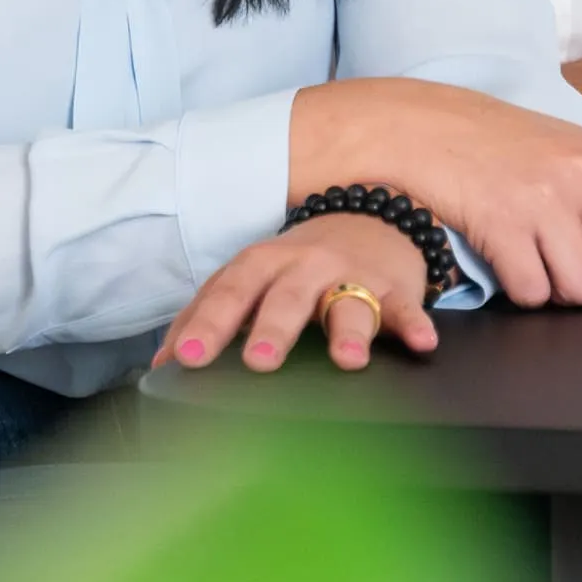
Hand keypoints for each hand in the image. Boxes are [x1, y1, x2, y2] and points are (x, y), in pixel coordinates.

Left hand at [153, 213, 432, 374]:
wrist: (370, 215)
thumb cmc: (298, 265)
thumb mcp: (252, 280)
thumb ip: (208, 316)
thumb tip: (159, 365)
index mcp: (263, 265)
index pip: (229, 293)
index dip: (207, 324)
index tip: (187, 358)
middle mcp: (304, 265)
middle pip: (285, 297)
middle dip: (271, 329)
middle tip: (258, 362)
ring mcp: (352, 274)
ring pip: (348, 300)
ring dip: (347, 329)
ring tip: (347, 359)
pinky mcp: (394, 286)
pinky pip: (405, 305)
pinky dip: (413, 322)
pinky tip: (422, 342)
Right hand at [289, 78, 581, 309]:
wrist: (417, 125)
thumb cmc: (493, 144)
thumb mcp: (571, 156)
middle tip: (552, 261)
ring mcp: (543, 197)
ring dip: (554, 291)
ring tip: (528, 261)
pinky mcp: (501, 220)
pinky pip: (532, 292)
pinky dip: (518, 291)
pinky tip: (502, 261)